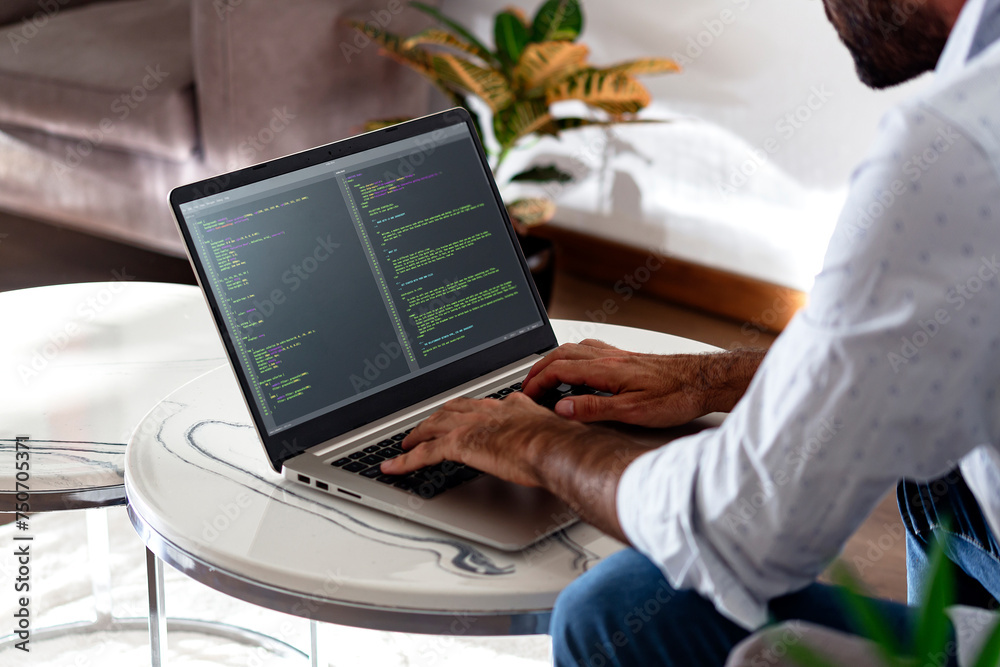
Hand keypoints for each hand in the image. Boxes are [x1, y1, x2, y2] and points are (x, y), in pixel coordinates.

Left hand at [380, 392, 576, 485]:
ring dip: (417, 435)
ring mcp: (471, 426)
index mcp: (511, 407)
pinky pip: (424, 453)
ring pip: (433, 427)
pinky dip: (405, 460)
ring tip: (405, 443)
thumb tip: (555, 445)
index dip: (469, 410)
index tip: (467, 414)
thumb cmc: (562, 444)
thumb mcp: (555, 434)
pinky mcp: (459, 444)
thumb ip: (547, 436)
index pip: (482, 406)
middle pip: (452, 410)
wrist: (555, 446)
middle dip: (436, 417)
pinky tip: (393, 467)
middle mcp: (488, 411)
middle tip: (425, 425)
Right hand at [522, 339, 765, 427]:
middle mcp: (608, 357)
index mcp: (605, 369)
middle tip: (526, 387)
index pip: (558, 370)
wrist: (703, 380)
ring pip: (573, 350)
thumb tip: (563, 409)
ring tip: (544, 378)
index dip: (537, 383)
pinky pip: (589, 351)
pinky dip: (572, 358)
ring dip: (553, 362)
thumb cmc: (676, 395)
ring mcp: (617, 354)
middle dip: (538, 370)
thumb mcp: (632, 411)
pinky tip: (577, 369)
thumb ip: (594, 408)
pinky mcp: (626, 358)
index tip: (526, 397)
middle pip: (560, 355)